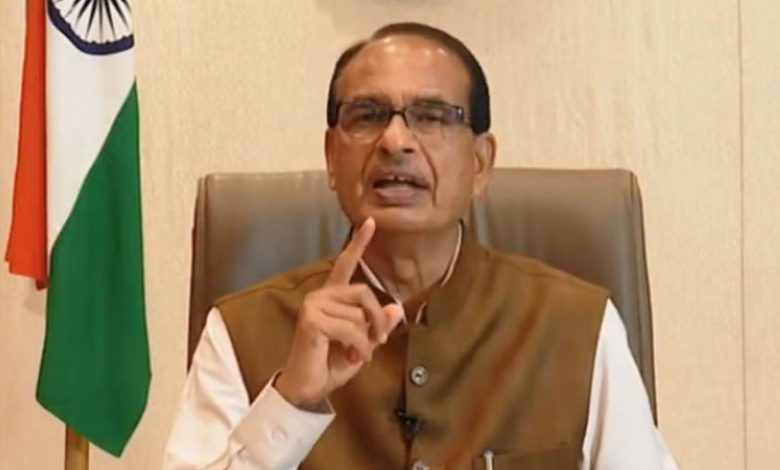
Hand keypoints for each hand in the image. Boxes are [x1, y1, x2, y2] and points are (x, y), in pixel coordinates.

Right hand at [274, 217, 403, 410]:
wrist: (307, 386)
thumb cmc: (330, 364)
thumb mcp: (363, 344)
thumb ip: (377, 325)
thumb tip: (396, 308)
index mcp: (331, 297)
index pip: (345, 264)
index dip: (359, 244)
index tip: (370, 222)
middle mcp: (320, 296)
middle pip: (363, 292)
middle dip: (377, 319)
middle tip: (379, 341)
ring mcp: (313, 306)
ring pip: (359, 316)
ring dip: (366, 341)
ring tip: (357, 354)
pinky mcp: (311, 320)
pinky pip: (352, 330)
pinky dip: (360, 348)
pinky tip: (352, 357)